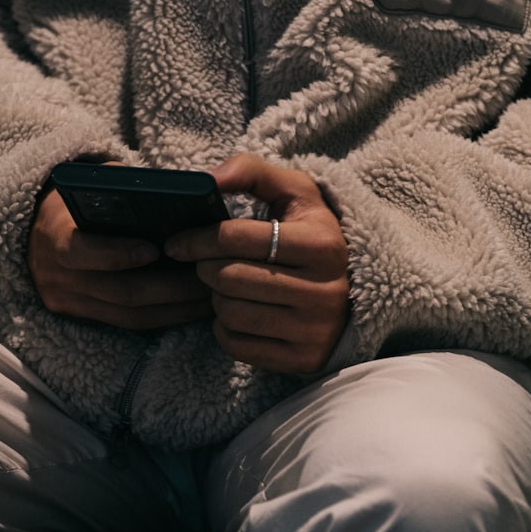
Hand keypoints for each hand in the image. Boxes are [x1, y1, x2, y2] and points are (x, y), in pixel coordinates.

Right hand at [28, 175, 212, 330]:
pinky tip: (190, 308)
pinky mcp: (81, 317)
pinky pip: (128, 324)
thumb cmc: (79, 200)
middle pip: (119, 292)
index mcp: (55, 234)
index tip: (155, 249)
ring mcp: (68, 301)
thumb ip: (125, 190)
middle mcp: (57, 275)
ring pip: (129, 316)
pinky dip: (163, 317)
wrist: (38, 230)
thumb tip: (176, 197)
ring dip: (174, 309)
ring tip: (209, 296)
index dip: (117, 254)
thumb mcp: (95, 185)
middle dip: (169, 288)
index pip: (80, 251)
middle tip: (207, 278)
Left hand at [165, 154, 349, 373]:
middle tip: (205, 264)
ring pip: (229, 313)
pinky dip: (225, 328)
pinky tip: (239, 312)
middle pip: (228, 278)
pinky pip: (236, 345)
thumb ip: (252, 172)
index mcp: (321, 244)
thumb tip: (208, 179)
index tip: (177, 242)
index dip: (196, 238)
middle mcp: (323, 289)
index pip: (236, 237)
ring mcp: (313, 329)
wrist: (353, 296)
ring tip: (227, 286)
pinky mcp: (301, 359)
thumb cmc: (311, 236)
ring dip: (216, 298)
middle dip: (205, 269)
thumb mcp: (296, 194)